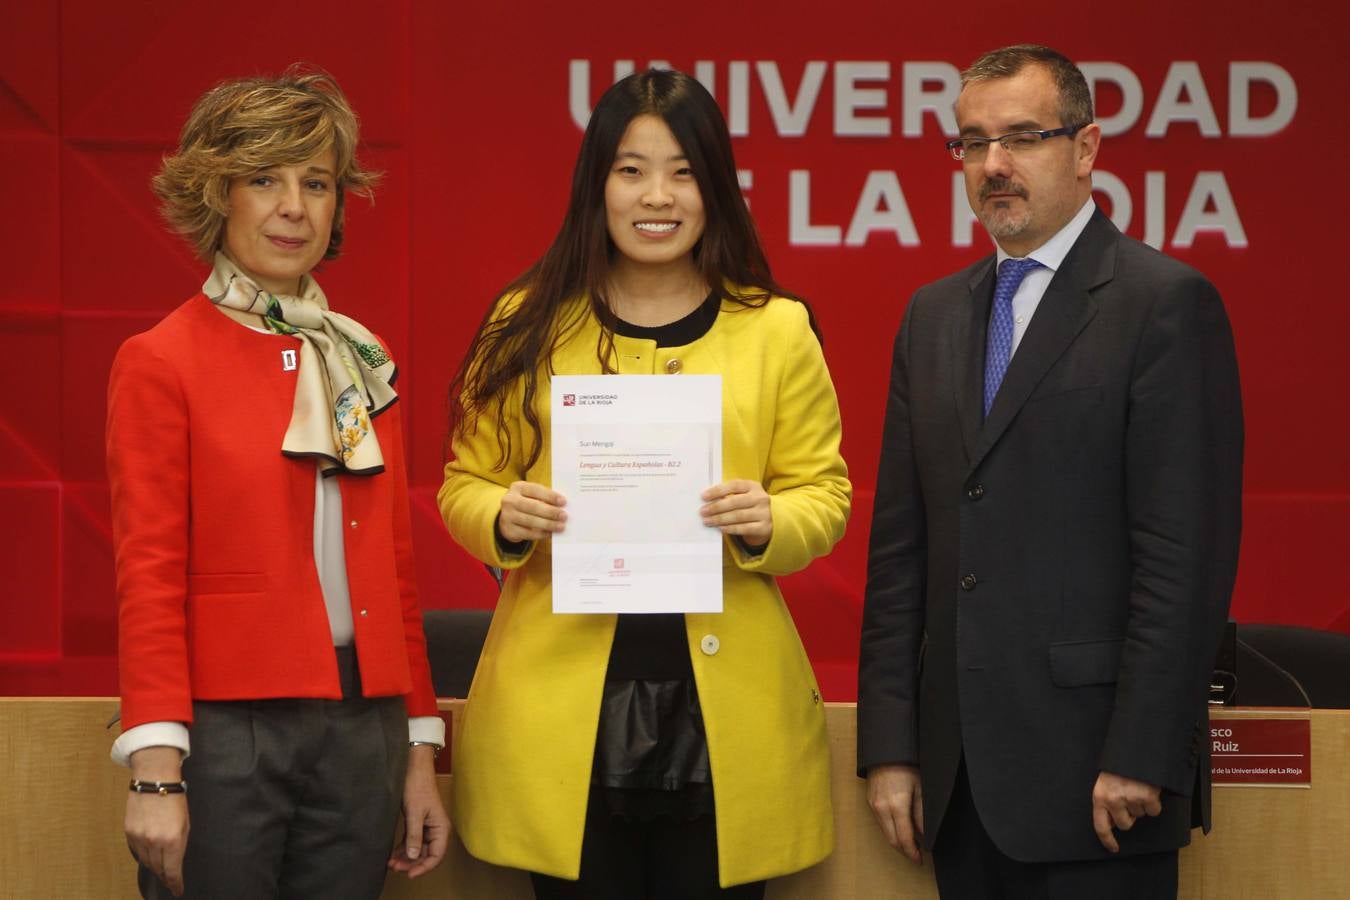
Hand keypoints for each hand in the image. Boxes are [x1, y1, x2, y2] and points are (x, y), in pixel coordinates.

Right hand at [126, 747, 188, 895]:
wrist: (154, 779)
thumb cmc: (175, 798)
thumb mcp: (186, 821)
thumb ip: (181, 843)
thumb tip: (176, 860)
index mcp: (172, 840)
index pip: (173, 870)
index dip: (175, 883)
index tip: (178, 890)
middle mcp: (154, 842)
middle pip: (158, 869)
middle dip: (165, 876)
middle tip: (170, 881)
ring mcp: (139, 838)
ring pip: (146, 862)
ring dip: (154, 868)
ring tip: (161, 871)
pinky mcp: (129, 832)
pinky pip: (137, 851)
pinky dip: (144, 856)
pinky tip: (149, 857)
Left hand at [388, 746, 449, 877]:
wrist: (413, 768)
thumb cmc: (417, 787)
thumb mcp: (415, 813)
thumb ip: (414, 836)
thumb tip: (413, 857)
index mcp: (441, 828)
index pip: (436, 855)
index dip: (424, 867)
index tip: (409, 874)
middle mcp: (436, 829)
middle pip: (426, 855)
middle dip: (412, 864)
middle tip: (395, 868)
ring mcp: (426, 827)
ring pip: (418, 850)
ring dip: (406, 858)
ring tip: (391, 863)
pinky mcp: (417, 823)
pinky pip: (411, 841)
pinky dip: (403, 849)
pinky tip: (393, 855)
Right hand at [498, 481, 565, 542]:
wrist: (508, 518)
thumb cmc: (526, 503)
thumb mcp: (531, 496)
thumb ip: (544, 498)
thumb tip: (562, 506)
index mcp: (518, 487)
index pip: (535, 490)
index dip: (550, 496)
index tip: (563, 502)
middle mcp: (510, 500)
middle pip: (532, 506)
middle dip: (550, 511)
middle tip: (564, 516)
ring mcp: (507, 516)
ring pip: (530, 521)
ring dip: (548, 524)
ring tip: (560, 526)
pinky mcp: (509, 530)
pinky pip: (527, 533)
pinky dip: (541, 534)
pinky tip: (550, 533)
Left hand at [700, 480, 772, 546]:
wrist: (772, 518)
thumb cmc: (751, 504)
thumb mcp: (745, 494)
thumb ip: (730, 494)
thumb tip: (708, 500)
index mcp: (753, 486)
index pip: (734, 485)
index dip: (718, 490)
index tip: (704, 496)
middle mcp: (760, 498)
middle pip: (735, 502)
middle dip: (716, 507)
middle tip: (703, 511)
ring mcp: (764, 513)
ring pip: (738, 516)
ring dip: (720, 519)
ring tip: (708, 521)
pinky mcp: (763, 527)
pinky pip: (744, 528)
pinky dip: (731, 528)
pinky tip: (721, 528)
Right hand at [866, 764, 924, 863]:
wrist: (885, 752)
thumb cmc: (906, 767)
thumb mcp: (921, 790)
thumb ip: (922, 815)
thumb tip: (924, 835)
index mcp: (897, 806)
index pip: (904, 838)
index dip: (912, 852)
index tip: (920, 859)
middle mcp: (882, 809)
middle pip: (892, 840)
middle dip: (904, 851)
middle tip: (916, 856)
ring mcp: (874, 806)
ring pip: (885, 833)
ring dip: (897, 841)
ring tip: (910, 844)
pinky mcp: (870, 803)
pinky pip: (880, 823)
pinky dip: (890, 830)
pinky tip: (900, 829)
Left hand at [1092, 770, 1161, 852]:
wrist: (1135, 751)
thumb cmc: (1118, 767)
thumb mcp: (1104, 783)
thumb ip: (1105, 802)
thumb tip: (1112, 823)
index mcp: (1099, 796)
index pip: (1100, 826)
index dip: (1107, 839)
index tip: (1113, 848)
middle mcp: (1113, 800)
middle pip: (1125, 824)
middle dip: (1129, 816)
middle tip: (1130, 799)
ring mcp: (1131, 799)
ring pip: (1140, 816)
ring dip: (1141, 806)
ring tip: (1137, 788)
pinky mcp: (1148, 797)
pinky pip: (1153, 811)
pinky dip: (1154, 803)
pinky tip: (1148, 790)